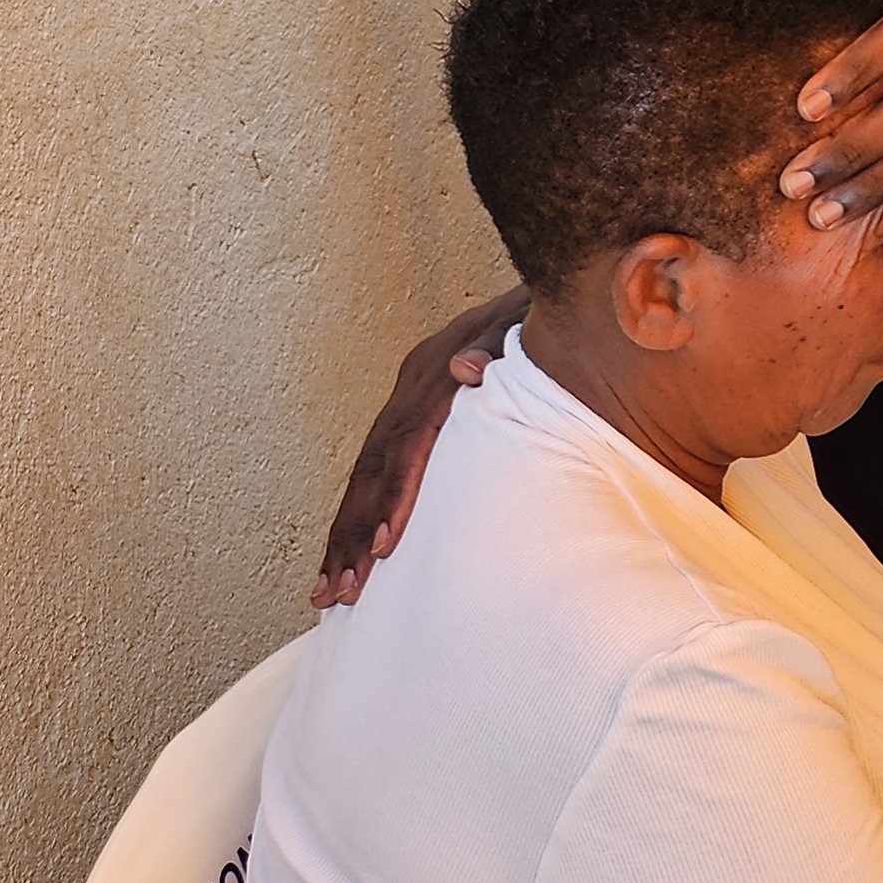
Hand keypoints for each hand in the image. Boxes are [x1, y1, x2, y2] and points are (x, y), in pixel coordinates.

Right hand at [313, 287, 522, 603]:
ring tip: (329, 592)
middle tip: (343, 590)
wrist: (554, 290)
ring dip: (346, 534)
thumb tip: (469, 368)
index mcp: (434, 371)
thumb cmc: (547, 321)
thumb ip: (502, 345)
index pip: (407, 442)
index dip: (395, 495)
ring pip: (365, 473)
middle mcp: (411, 387)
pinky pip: (377, 468)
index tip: (386, 546)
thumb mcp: (528, 326)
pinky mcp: (411, 410)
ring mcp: (407, 398)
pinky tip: (346, 558)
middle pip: (373, 466)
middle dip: (354, 532)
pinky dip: (360, 514)